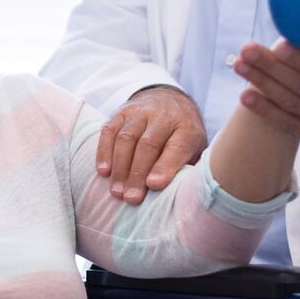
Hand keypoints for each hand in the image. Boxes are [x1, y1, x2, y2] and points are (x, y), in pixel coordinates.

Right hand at [96, 86, 207, 203]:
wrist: (169, 100)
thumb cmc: (182, 135)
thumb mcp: (195, 149)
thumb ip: (186, 168)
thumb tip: (174, 195)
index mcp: (186, 128)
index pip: (176, 147)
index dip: (164, 167)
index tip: (154, 185)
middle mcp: (163, 116)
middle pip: (147, 144)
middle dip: (137, 174)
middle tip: (131, 198)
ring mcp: (140, 111)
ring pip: (126, 138)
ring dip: (120, 167)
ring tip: (117, 191)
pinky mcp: (121, 111)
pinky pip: (109, 131)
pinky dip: (104, 152)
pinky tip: (104, 171)